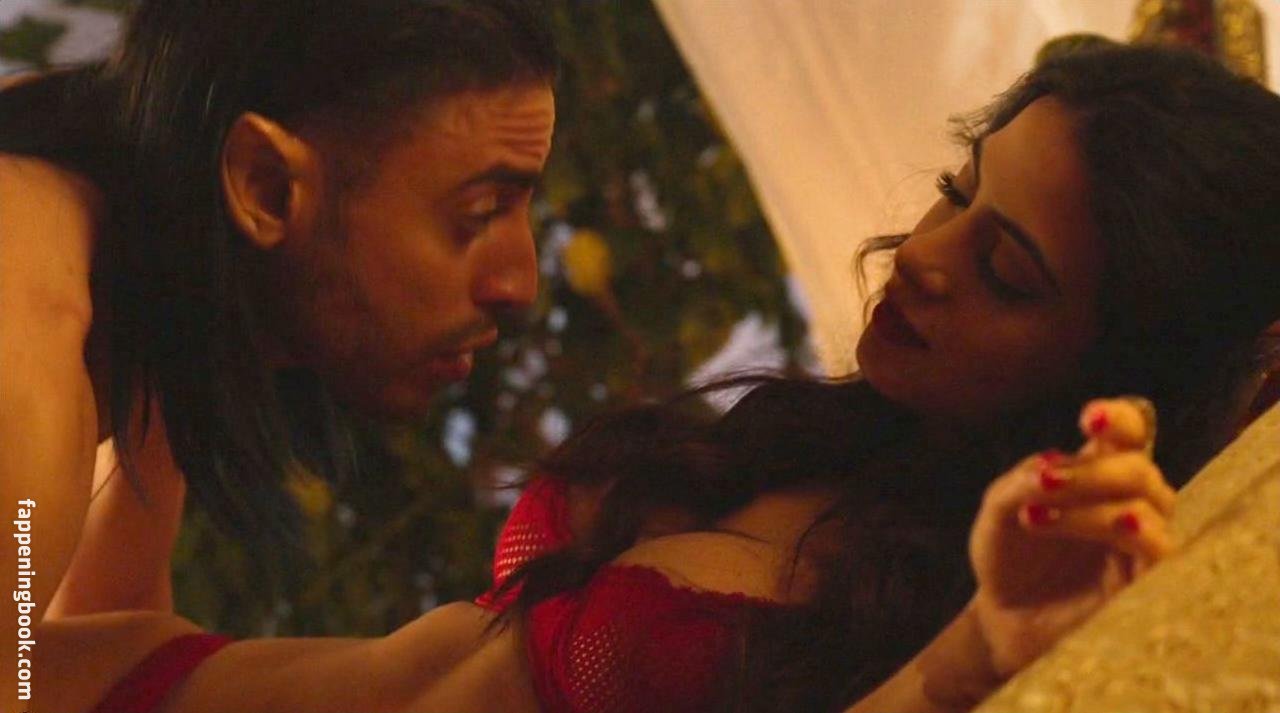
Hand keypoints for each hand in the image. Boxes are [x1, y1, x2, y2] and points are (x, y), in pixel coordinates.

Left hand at [967, 397, 1175, 677]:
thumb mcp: (998, 512)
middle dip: (1090, 470)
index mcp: (1096, 476)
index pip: (1128, 436)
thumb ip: (1020, 482)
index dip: (1120, 419)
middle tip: (1042, 481)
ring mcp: (1141, 544)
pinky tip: (1106, 527)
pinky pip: (1160, 547)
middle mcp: (1127, 503)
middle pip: (1138, 467)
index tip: (1090, 418)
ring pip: (1145, 504)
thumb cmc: (1008, 559)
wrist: (1004, 620)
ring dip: (1090, 504)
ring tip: (1033, 516)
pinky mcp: (1149, 582)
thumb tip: (1051, 464)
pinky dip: (1133, 529)